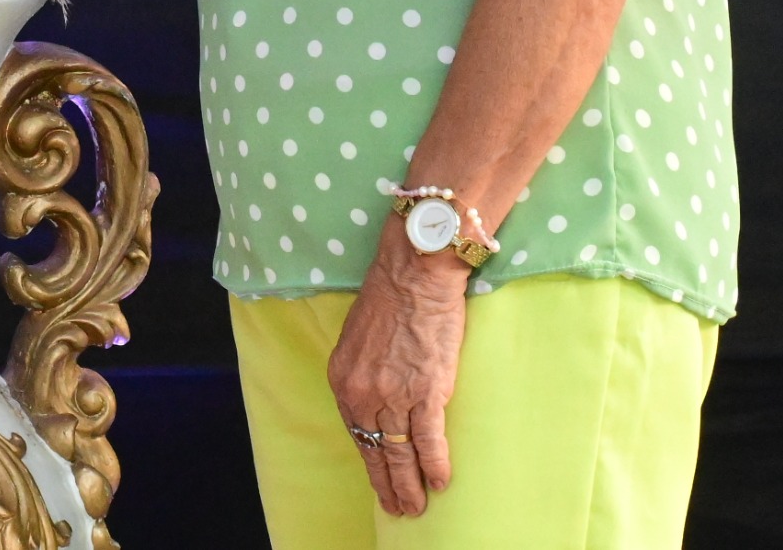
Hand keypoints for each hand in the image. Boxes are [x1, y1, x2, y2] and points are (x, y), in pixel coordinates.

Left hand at [325, 223, 468, 514]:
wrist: (414, 275)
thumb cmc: (389, 299)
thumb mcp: (358, 339)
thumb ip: (362, 373)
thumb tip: (375, 400)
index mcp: (343, 380)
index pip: (356, 432)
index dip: (369, 459)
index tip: (378, 480)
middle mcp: (362, 393)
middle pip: (375, 450)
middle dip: (387, 483)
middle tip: (398, 508)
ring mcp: (393, 396)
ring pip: (400, 453)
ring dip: (410, 484)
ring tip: (417, 507)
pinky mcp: (426, 392)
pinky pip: (428, 441)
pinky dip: (434, 465)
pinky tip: (439, 483)